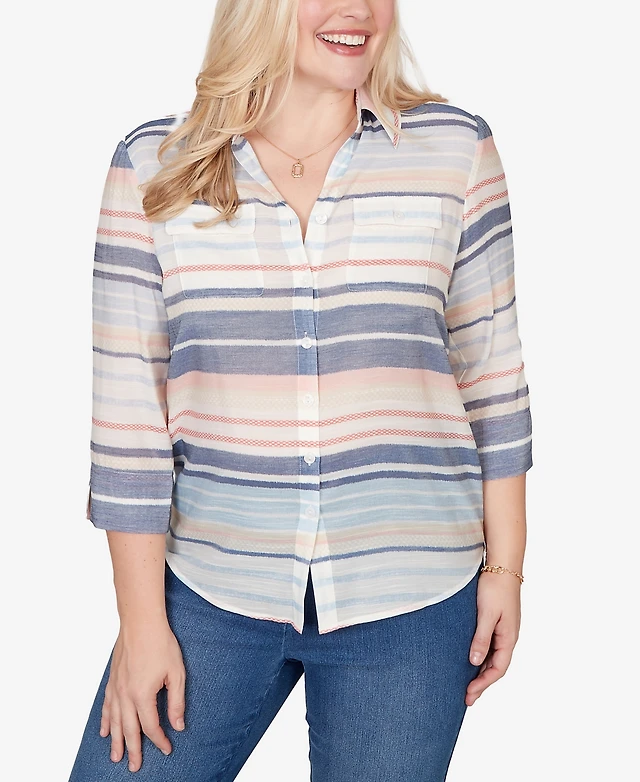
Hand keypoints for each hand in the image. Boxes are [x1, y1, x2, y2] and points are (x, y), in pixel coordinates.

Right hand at [100, 620, 185, 771]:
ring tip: (116, 757)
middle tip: (135, 767)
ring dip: (116, 741)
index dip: (160, 740)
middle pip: (129, 730)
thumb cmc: (161, 643)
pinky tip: (105, 731)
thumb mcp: (176, 673)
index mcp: (143, 695)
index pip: (151, 726)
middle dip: (133, 750)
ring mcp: (116, 688)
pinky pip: (107, 706)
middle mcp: (126, 695)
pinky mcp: (112, 680)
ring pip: (115, 722)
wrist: (140, 622)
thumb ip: (176, 702)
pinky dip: (106, 721)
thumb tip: (178, 725)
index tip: (167, 748)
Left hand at [466, 571, 520, 705]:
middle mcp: (508, 636)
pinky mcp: (497, 621)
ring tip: (466, 684)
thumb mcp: (487, 614)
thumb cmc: (495, 587)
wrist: (502, 565)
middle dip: (482, 683)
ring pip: (493, 657)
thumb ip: (481, 638)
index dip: (483, 684)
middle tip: (466, 698)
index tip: (469, 695)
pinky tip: (470, 660)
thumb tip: (474, 662)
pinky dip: (481, 657)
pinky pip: (490, 646)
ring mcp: (503, 629)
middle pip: (496, 666)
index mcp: (508, 637)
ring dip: (481, 671)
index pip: (498, 669)